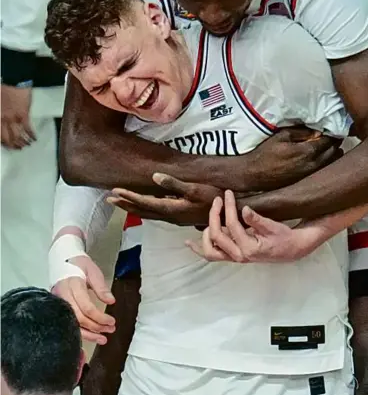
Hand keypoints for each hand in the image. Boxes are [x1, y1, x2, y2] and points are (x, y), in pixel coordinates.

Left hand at [1, 85, 35, 148]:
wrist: (12, 80)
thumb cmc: (3, 88)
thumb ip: (1, 115)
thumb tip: (4, 123)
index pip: (0, 136)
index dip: (4, 143)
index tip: (7, 146)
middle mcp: (4, 120)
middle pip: (8, 138)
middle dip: (13, 145)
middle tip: (16, 148)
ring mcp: (14, 118)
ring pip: (18, 136)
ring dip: (22, 142)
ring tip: (26, 145)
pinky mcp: (24, 115)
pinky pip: (28, 129)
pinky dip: (31, 135)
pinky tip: (34, 139)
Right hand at [52, 255, 115, 344]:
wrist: (63, 261)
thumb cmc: (80, 265)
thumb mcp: (93, 271)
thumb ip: (101, 287)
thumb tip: (111, 301)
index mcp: (72, 286)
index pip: (86, 307)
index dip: (99, 317)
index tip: (112, 321)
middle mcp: (62, 297)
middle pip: (79, 318)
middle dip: (96, 327)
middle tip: (110, 329)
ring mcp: (58, 305)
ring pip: (72, 325)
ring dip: (88, 334)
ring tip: (103, 339)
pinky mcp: (58, 309)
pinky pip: (68, 324)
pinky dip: (79, 333)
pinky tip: (89, 338)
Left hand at [107, 172, 221, 225]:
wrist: (230, 214)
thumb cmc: (214, 199)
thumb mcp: (195, 189)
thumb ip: (174, 184)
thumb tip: (154, 177)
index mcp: (171, 209)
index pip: (145, 203)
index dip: (129, 197)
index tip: (115, 191)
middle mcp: (170, 216)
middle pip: (143, 211)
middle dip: (126, 204)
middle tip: (109, 199)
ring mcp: (175, 218)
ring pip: (149, 214)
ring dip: (134, 207)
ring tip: (121, 202)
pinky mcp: (180, 216)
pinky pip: (157, 213)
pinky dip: (146, 209)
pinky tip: (145, 205)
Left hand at [186, 190, 307, 262]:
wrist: (291, 250)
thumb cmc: (283, 237)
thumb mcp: (273, 226)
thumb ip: (257, 220)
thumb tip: (244, 209)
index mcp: (249, 248)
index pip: (232, 225)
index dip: (228, 207)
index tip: (227, 193)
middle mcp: (239, 255)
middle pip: (217, 235)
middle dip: (214, 215)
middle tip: (218, 200)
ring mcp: (235, 257)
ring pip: (210, 251)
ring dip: (204, 235)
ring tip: (206, 217)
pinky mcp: (233, 255)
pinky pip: (213, 255)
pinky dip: (200, 248)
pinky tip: (189, 243)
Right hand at [244, 127, 342, 190]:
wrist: (254, 175)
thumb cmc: (266, 153)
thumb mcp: (282, 136)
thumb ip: (301, 132)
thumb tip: (317, 131)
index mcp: (308, 152)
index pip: (330, 140)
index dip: (333, 132)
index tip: (332, 127)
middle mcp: (314, 165)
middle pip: (335, 151)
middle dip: (335, 142)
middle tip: (330, 135)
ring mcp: (311, 175)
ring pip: (332, 162)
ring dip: (333, 153)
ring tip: (326, 146)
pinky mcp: (308, 180)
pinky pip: (324, 169)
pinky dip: (327, 162)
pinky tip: (320, 157)